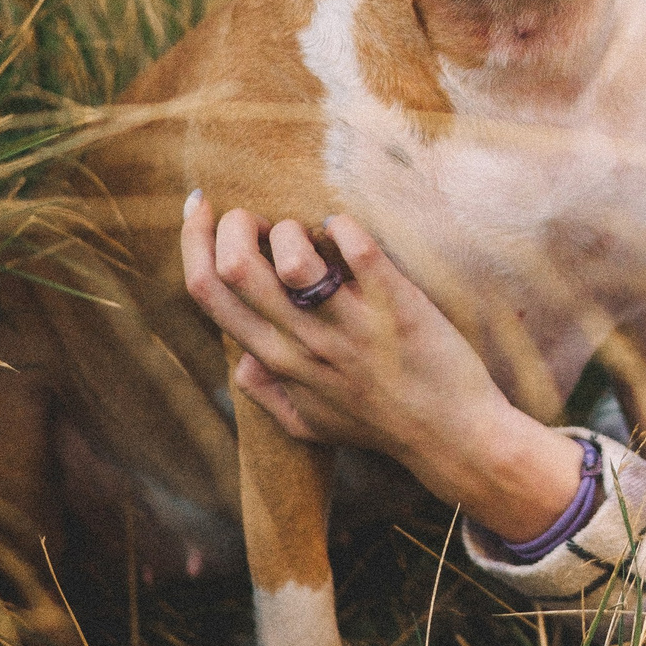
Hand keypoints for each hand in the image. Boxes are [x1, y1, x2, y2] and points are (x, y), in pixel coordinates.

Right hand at [179, 194, 583, 540]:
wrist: (454, 438)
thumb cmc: (381, 426)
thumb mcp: (309, 424)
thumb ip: (267, 393)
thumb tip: (240, 359)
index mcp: (277, 362)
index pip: (208, 292)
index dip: (192, 240)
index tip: (200, 206)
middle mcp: (306, 344)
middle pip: (235, 268)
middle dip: (234, 223)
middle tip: (258, 215)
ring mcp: (351, 326)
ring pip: (291, 259)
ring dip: (291, 228)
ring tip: (310, 232)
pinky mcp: (397, 306)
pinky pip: (359, 250)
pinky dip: (344, 227)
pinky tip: (348, 230)